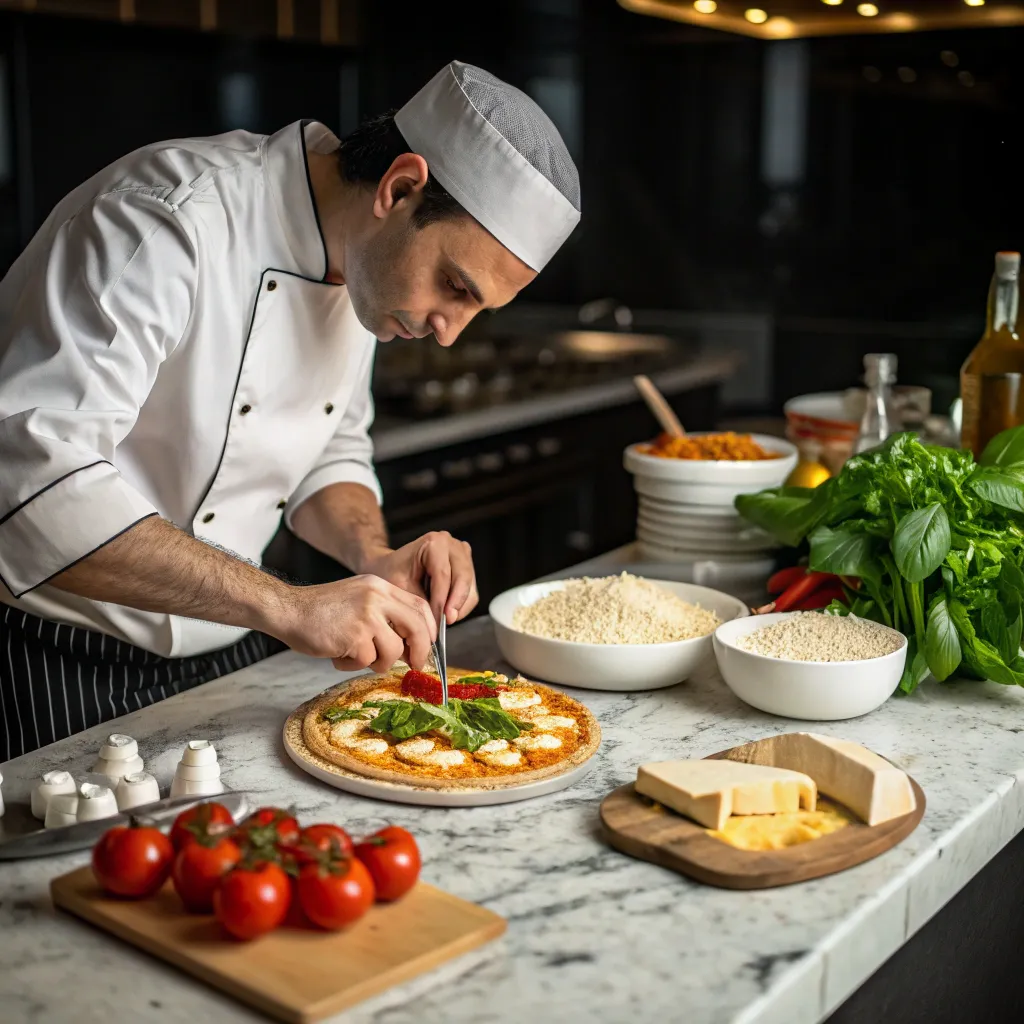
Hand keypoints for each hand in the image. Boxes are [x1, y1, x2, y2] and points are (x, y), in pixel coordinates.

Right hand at [266, 576, 435, 673]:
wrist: (288, 610)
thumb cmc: (321, 611)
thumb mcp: (359, 600)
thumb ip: (384, 616)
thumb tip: (410, 646)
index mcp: (380, 587)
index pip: (420, 606)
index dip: (429, 630)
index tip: (427, 646)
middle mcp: (377, 597)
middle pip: (417, 628)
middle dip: (419, 652)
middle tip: (416, 666)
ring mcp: (366, 615)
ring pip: (393, 650)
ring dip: (377, 662)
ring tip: (356, 656)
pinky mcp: (355, 635)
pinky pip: (367, 660)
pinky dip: (353, 665)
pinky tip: (338, 654)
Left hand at [361, 531, 477, 625]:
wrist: (389, 567)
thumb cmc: (391, 573)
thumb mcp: (400, 588)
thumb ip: (420, 603)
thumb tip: (436, 623)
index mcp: (434, 543)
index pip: (443, 575)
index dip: (441, 600)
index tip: (437, 620)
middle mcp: (452, 545)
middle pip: (462, 578)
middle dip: (455, 604)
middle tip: (446, 622)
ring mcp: (462, 554)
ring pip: (470, 586)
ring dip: (459, 606)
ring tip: (443, 619)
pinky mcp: (467, 566)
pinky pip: (471, 590)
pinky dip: (461, 605)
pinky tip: (447, 611)